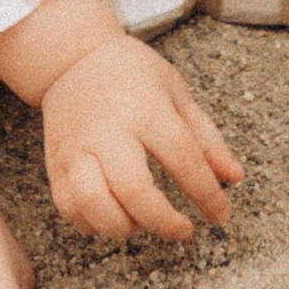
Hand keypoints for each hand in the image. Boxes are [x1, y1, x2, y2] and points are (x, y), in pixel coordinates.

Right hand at [39, 38, 244, 241]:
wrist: (72, 58)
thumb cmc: (132, 75)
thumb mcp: (177, 93)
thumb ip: (206, 139)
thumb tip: (233, 177)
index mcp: (145, 108)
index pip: (182, 159)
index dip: (206, 194)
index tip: (220, 215)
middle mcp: (108, 130)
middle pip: (134, 189)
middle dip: (163, 221)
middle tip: (183, 230)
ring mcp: (76, 148)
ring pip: (93, 203)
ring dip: (123, 226)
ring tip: (143, 222)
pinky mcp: (54, 162)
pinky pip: (69, 206)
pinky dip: (92, 224)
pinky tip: (114, 218)